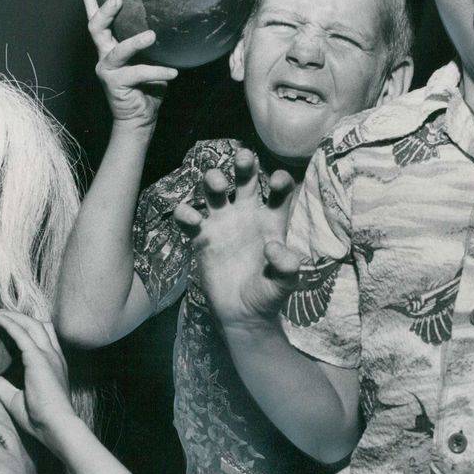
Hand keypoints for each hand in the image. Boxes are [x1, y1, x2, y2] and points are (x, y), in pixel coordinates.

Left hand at [0, 310, 79, 445]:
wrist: (57, 426)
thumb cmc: (41, 419)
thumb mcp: (16, 399)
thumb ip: (3, 386)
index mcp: (54, 365)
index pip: (44, 337)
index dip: (29, 328)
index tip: (13, 324)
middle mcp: (54, 356)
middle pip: (40, 326)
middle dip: (22, 318)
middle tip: (3, 314)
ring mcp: (49, 355)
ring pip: (32, 325)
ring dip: (15, 317)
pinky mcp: (39, 358)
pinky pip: (22, 334)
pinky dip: (10, 324)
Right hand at [81, 0, 177, 128]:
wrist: (139, 118)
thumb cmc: (147, 87)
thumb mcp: (151, 59)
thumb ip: (152, 45)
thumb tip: (172, 23)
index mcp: (110, 46)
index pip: (96, 18)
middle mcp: (105, 55)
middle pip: (96, 28)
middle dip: (105, 11)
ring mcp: (108, 70)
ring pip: (118, 51)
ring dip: (135, 42)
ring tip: (151, 35)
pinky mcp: (116, 84)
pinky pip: (138, 73)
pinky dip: (158, 72)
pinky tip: (173, 73)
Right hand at [174, 150, 300, 332]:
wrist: (242, 315)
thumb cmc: (267, 296)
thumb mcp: (284, 284)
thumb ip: (286, 267)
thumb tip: (274, 247)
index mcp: (271, 221)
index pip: (278, 192)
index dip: (279, 182)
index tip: (277, 181)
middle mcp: (247, 215)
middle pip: (245, 180)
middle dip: (244, 165)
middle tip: (243, 158)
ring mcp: (223, 223)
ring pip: (214, 191)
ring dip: (213, 179)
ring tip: (217, 184)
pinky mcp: (202, 237)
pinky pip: (190, 218)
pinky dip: (186, 213)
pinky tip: (192, 219)